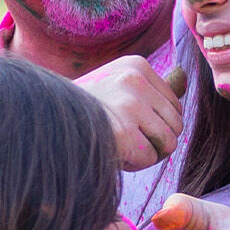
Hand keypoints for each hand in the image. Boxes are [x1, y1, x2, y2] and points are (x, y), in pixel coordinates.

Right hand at [77, 56, 188, 170]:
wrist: (45, 121)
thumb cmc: (86, 110)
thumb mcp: (119, 87)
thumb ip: (153, 88)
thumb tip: (184, 75)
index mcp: (137, 65)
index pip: (175, 106)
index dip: (155, 124)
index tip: (126, 121)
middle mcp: (135, 80)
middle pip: (176, 125)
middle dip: (154, 140)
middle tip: (123, 136)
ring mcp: (129, 105)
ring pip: (168, 143)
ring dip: (146, 153)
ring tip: (119, 143)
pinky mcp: (124, 133)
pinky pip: (150, 159)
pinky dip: (133, 164)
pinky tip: (112, 151)